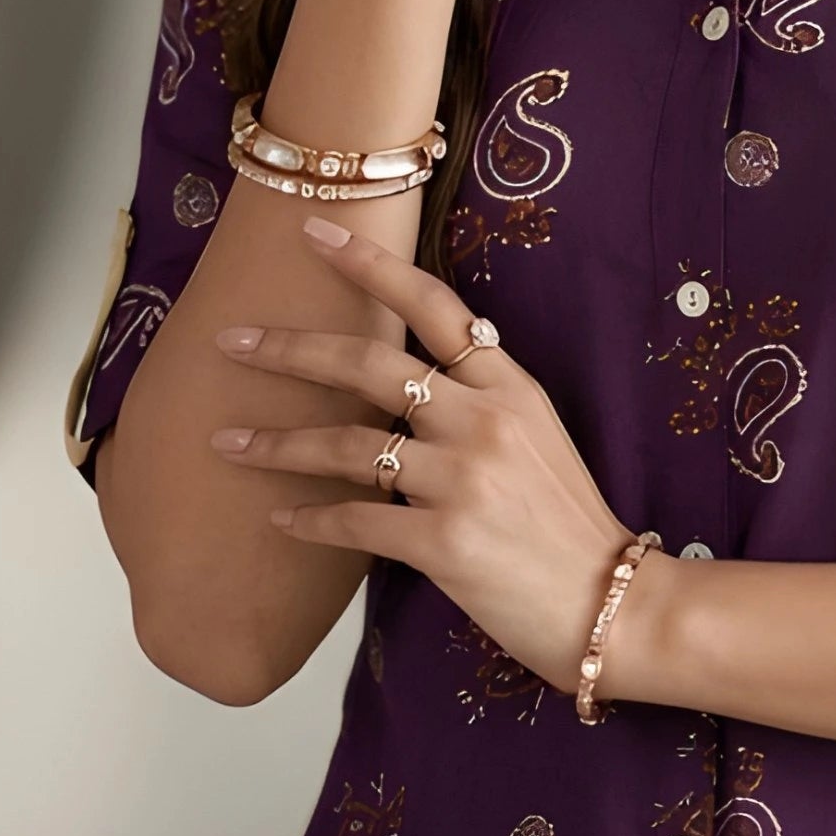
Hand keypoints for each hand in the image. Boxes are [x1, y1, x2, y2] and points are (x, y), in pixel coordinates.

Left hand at [204, 216, 651, 699]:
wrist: (609, 603)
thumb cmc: (566, 521)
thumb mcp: (537, 434)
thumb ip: (479, 397)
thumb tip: (410, 372)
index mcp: (508, 386)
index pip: (433, 305)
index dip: (370, 264)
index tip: (314, 232)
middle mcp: (482, 420)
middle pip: (370, 362)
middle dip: (290, 348)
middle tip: (232, 339)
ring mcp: (462, 481)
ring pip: (346, 445)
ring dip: (276, 443)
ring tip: (225, 440)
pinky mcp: (442, 543)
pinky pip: (354, 521)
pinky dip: (310, 519)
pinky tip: (280, 519)